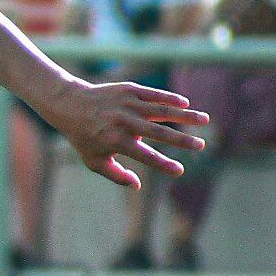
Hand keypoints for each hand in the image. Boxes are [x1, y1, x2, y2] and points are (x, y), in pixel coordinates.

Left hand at [41, 78, 208, 188]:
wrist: (70, 105)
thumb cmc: (84, 137)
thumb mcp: (94, 161)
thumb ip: (116, 175)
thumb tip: (138, 185)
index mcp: (116, 141)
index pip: (145, 156)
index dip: (163, 164)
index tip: (180, 170)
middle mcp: (124, 122)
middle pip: (159, 132)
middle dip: (182, 140)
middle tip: (201, 146)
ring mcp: (127, 104)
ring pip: (161, 110)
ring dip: (185, 115)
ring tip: (205, 120)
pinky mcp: (128, 90)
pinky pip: (153, 94)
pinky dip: (170, 98)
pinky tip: (185, 104)